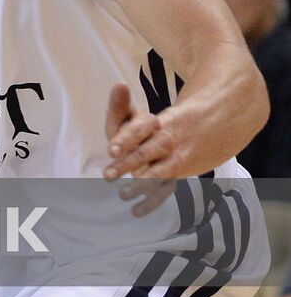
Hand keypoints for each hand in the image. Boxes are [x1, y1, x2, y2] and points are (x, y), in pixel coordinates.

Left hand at [105, 83, 179, 215]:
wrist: (188, 138)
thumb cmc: (145, 129)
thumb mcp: (133, 115)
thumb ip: (121, 105)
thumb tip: (119, 84)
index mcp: (154, 123)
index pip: (142, 128)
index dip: (127, 138)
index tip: (111, 149)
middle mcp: (165, 142)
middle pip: (148, 151)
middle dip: (129, 163)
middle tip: (107, 175)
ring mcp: (172, 161)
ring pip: (160, 172)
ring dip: (142, 184)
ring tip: (121, 194)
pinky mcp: (173, 178)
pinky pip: (165, 191)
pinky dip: (152, 202)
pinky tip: (135, 212)